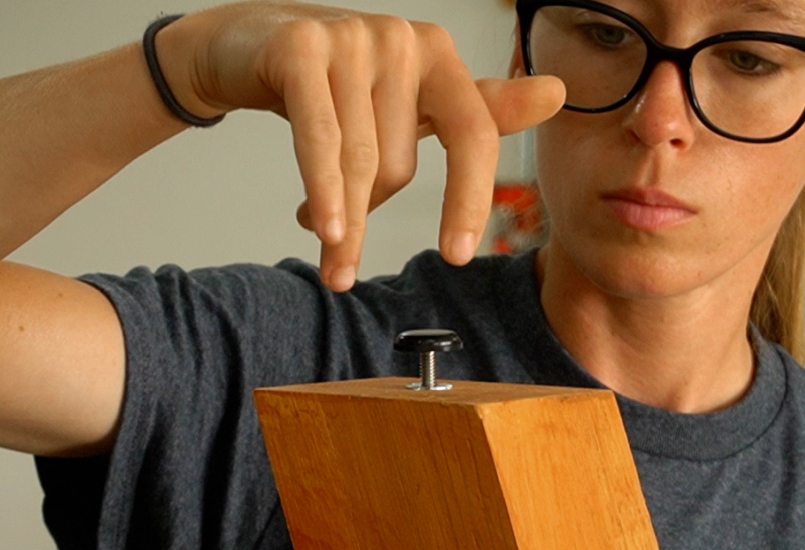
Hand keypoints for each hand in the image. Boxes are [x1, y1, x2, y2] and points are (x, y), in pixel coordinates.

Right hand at [157, 2, 565, 289]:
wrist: (247, 46)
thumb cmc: (339, 83)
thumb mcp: (412, 101)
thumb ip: (480, 107)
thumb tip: (556, 93)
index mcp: (439, 54)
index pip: (473, 135)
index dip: (468, 199)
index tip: (456, 256)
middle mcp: (403, 39)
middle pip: (399, 164)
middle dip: (369, 213)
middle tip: (342, 240)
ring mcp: (351, 38)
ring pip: (358, 161)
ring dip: (339, 219)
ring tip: (325, 244)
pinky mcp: (300, 48)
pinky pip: (320, 139)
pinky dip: (322, 190)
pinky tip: (319, 230)